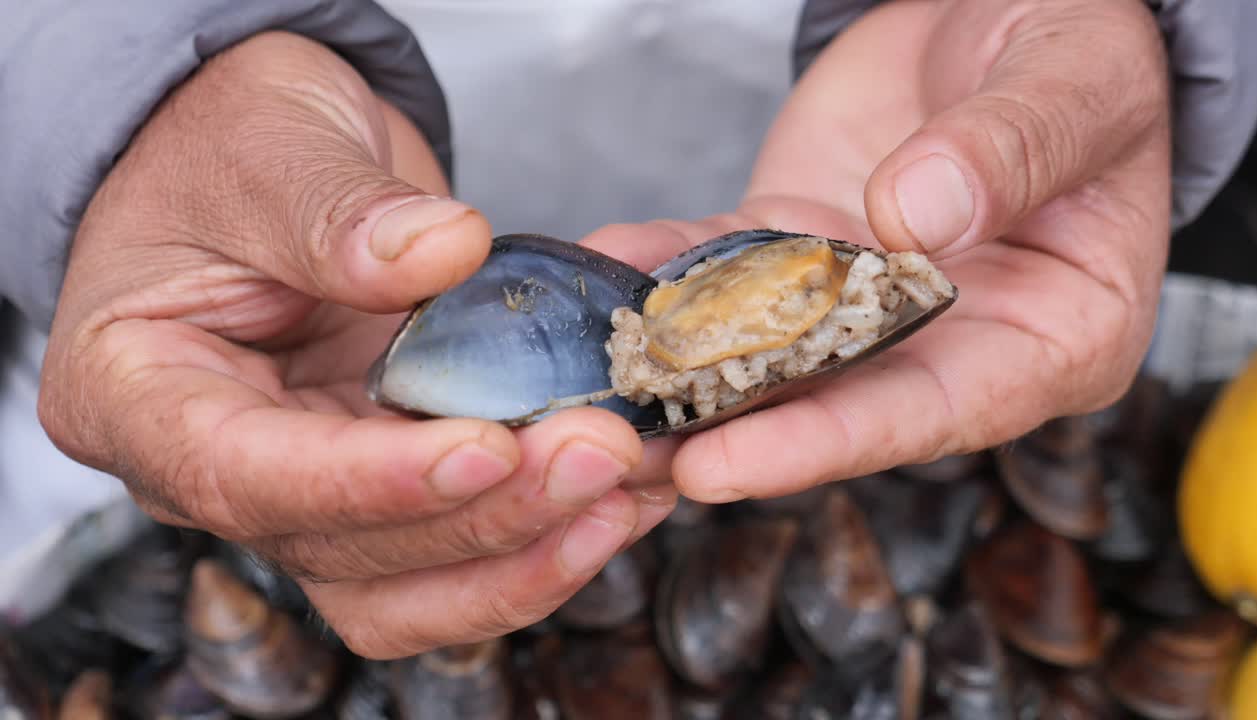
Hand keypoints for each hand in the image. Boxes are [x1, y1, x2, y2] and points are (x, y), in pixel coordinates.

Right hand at [37, 31, 675, 657]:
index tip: (486, 449)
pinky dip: (543, 536)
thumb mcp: (269, 144)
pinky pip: (457, 549)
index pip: (243, 476)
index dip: (369, 483)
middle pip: (344, 550)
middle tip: (600, 449)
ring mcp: (309, 488)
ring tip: (629, 492)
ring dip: (525, 555)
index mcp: (139, 394)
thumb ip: (338, 209)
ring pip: (408, 587)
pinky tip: (623, 494)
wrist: (271, 156)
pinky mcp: (386, 480)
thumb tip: (443, 252)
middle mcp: (217, 469)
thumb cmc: (230, 143)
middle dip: (484, 515)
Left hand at [583, 0, 1169, 500]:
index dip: (830, 441)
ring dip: (673, 371)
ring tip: (588, 395)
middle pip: (834, 401)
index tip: (728, 466)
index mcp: (1058, 335)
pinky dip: (665, 274)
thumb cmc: (1082, 52)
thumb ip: (1013, 149)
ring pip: (763, 347)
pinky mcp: (802, 249)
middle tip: (623, 459)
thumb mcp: (1074, 82)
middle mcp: (955, 339)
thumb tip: (915, 219)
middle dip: (724, 430)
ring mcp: (866, 300)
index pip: (937, 409)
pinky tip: (605, 271)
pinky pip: (726, 269)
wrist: (1012, 11)